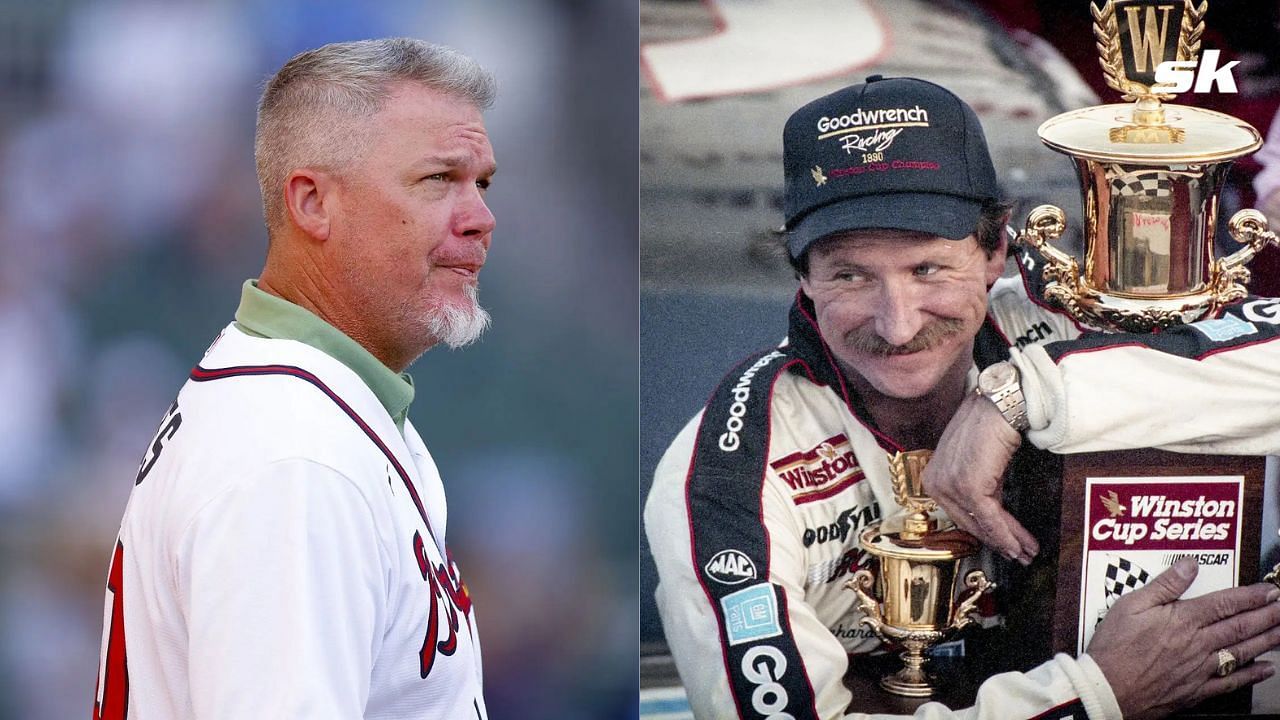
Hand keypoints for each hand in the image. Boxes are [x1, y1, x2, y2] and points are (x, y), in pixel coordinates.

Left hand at [922, 392, 1037, 563]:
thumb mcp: (978, 462)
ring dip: (1008, 541)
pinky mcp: (968, 486)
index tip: (1003, 544)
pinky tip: (1021, 544)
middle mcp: (936, 481)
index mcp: (934, 475)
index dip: (985, 532)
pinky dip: (1007, 534)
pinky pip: (990, 518)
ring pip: (982, 523)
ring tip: (1027, 551)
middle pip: (970, 522)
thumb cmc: (990, 424)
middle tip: (1019, 554)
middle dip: (998, 541)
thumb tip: (993, 514)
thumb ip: (980, 487)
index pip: (960, 513)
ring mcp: (950, 485)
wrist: (1001, 404)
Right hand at [1088, 558, 1279, 719]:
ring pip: (1242, 651)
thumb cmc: (1114, 647)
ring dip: (1267, 640)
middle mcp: (1197, 644)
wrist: (1107, 688)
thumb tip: (1189, 566)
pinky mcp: (1195, 690)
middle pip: (1240, 626)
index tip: (1269, 591)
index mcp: (1182, 620)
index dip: (1250, 597)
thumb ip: (1163, 585)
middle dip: (1267, 616)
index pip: (1225, 604)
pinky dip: (1252, 675)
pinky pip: (1231, 682)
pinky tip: (1266, 669)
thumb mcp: (1130, 605)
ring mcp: (1200, 668)